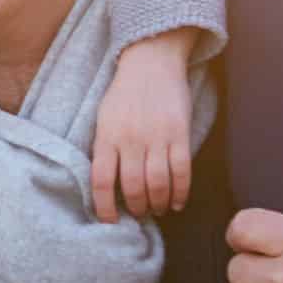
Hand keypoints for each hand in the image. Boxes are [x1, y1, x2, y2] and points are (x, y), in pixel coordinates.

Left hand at [91, 29, 195, 221]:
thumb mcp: (103, 118)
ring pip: (158, 183)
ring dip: (158, 203)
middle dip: (136, 207)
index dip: (104, 207)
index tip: (109, 220)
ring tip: (157, 210)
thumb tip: (105, 184)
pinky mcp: (179, 133)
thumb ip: (104, 148)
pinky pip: (182, 171)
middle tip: (139, 214)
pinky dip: (180, 192)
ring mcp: (157, 136)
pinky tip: (177, 203)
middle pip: (133, 187)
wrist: (151, 62)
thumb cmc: (124, 94)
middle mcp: (130, 139)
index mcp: (107, 136)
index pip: (101, 181)